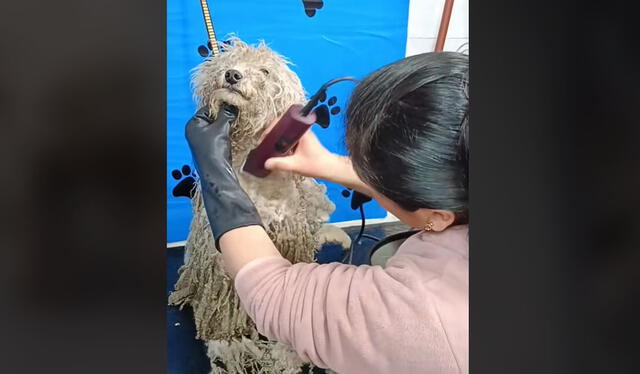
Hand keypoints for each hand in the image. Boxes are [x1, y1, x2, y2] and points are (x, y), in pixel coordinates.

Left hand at [185, 104, 262, 248]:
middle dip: (224, 115)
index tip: (232, 102)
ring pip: (217, 126)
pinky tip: (235, 133)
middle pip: (212, 117)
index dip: (220, 105)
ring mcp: (203, 141)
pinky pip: (219, 135)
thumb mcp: (221, 129)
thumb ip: (226, 114)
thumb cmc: (214, 151)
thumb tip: (232, 104)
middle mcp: (195, 132)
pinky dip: (227, 133)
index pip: (207, 108)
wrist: (217, 174)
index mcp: (193, 125)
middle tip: (237, 111)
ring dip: (227, 124)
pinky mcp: (211, 148)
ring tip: (237, 121)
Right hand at [264, 126, 375, 196]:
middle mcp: (302, 130)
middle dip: (272, 133)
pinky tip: (277, 151)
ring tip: (269, 146)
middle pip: (283, 126)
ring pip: (285, 133)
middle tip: (265, 142)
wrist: (329, 168)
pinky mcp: (303, 141)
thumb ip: (280, 164)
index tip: (265, 136)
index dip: (272, 127)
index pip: (283, 122)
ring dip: (277, 138)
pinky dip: (282, 143)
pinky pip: (289, 138)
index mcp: (301, 131)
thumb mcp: (295, 165)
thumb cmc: (316, 164)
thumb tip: (266, 163)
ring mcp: (302, 135)